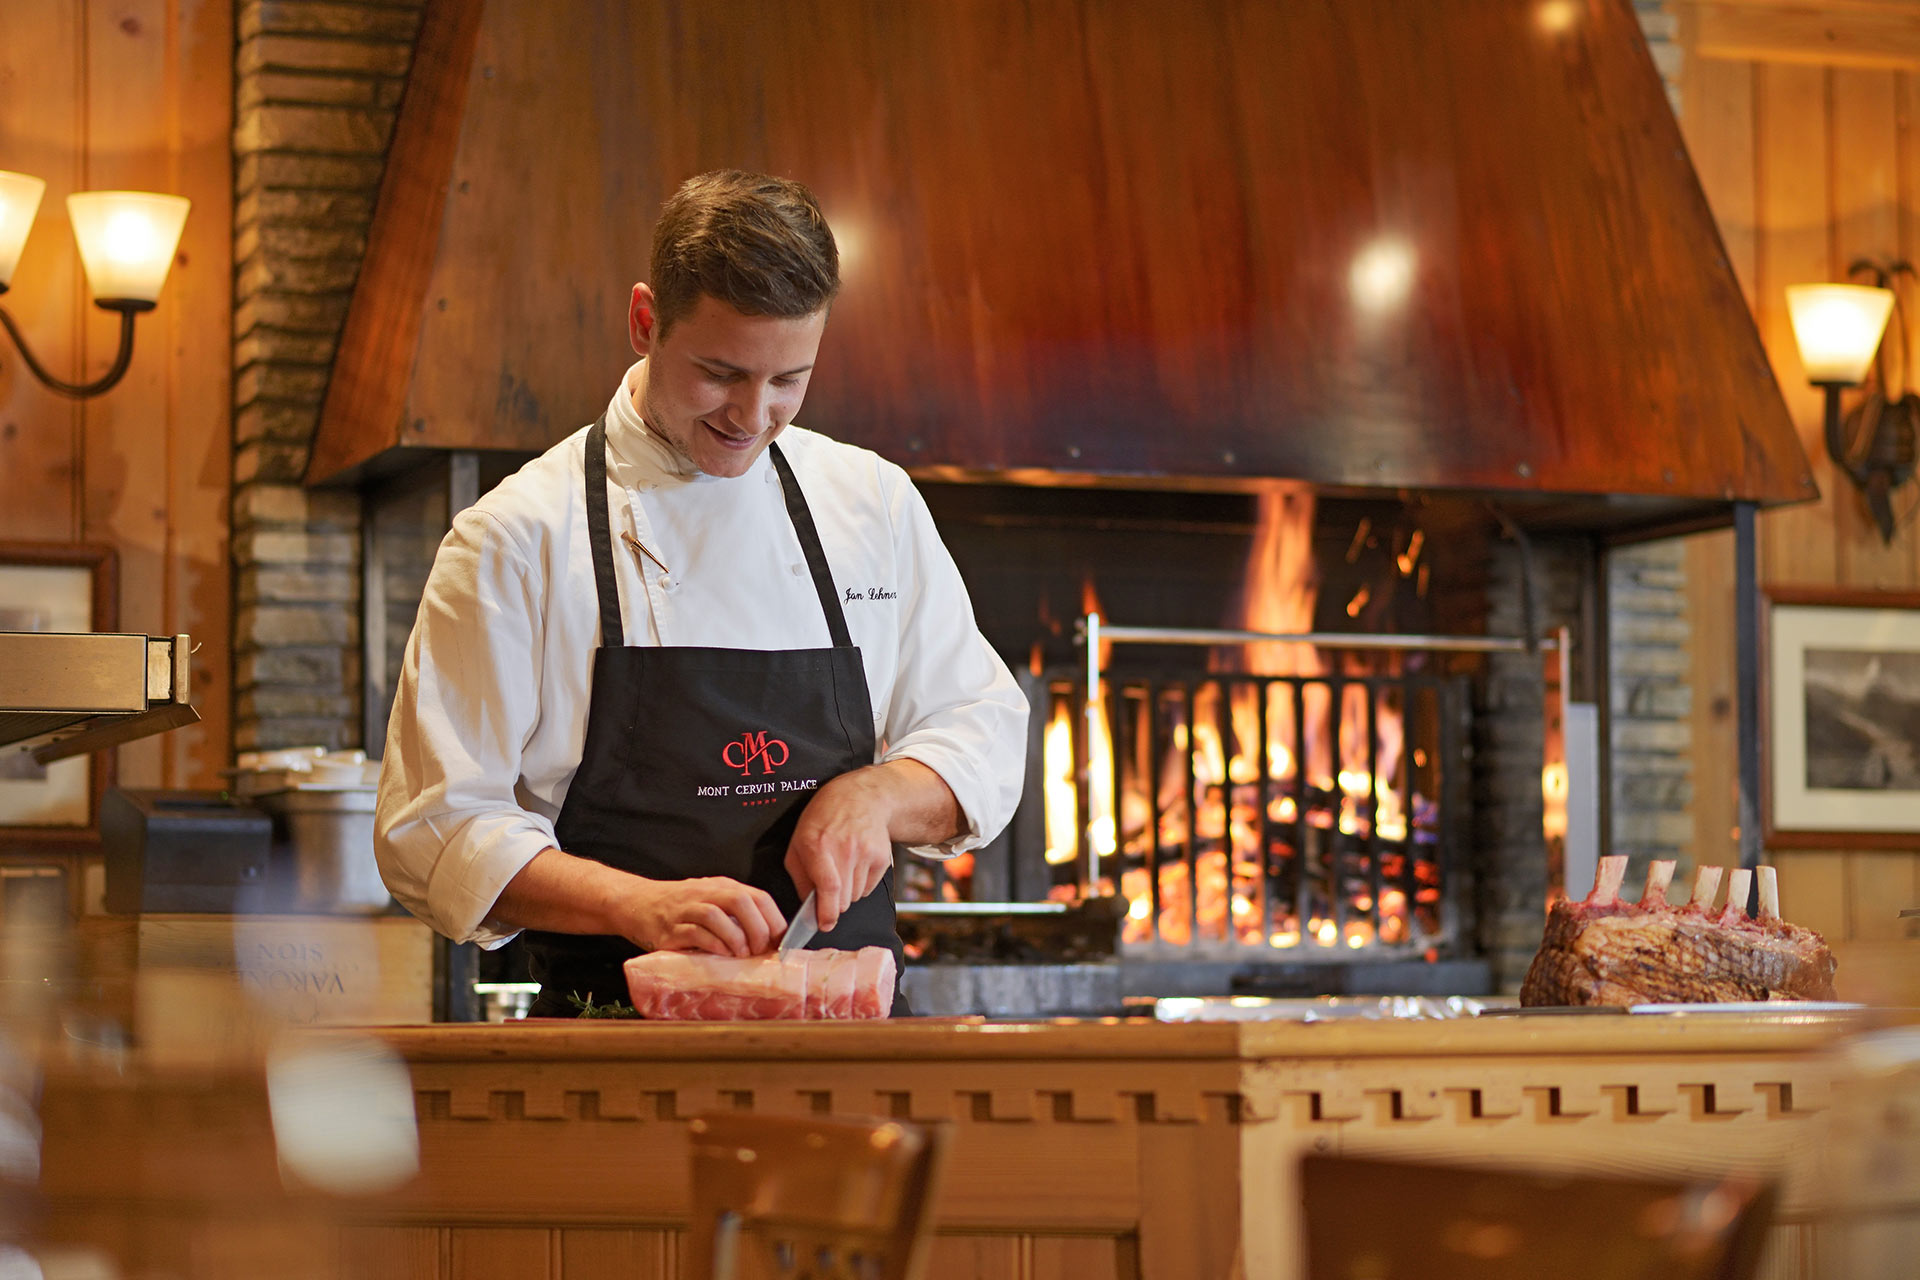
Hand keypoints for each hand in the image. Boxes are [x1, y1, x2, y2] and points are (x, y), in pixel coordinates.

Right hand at [618, 876, 785, 956]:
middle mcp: (706, 893)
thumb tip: (768, 941)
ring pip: (717, 915)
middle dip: (757, 929)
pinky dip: (712, 945)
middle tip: (758, 951)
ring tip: (740, 954)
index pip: (759, 897)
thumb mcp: (711, 901)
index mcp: (722, 887)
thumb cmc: (679, 908)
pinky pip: (694, 934)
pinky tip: (719, 954)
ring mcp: (686, 910)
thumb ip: (735, 914)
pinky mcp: (669, 929)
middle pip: (741, 902)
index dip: (773, 921)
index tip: (778, 943)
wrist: (635, 903)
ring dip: (735, 938)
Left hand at [785, 770, 896, 929]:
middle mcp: (845, 849)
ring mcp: (867, 853)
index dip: (827, 912)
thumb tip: (808, 906)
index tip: (824, 925)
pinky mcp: (882, 857)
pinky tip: (855, 864)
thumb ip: (800, 876)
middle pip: (843, 899)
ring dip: (847, 893)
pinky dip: (860, 885)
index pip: (829, 887)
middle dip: (834, 903)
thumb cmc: (823, 819)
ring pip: (856, 896)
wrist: (861, 797)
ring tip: (842, 869)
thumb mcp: (798, 842)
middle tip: (828, 890)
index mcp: (819, 846)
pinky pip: (869, 888)